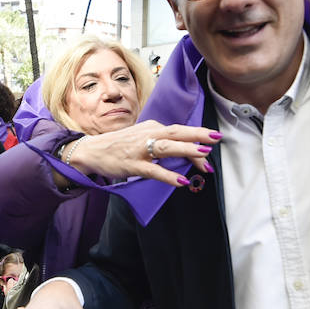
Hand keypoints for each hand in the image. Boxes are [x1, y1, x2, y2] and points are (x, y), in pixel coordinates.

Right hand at [63, 120, 220, 186]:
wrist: (92, 151)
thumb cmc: (121, 145)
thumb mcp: (143, 138)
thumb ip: (163, 142)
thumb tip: (186, 152)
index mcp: (152, 127)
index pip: (180, 132)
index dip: (197, 138)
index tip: (213, 146)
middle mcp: (148, 135)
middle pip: (177, 133)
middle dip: (198, 135)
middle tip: (217, 138)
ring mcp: (140, 150)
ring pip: (166, 148)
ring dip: (186, 150)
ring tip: (203, 155)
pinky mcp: (133, 164)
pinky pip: (153, 170)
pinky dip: (168, 175)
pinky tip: (180, 181)